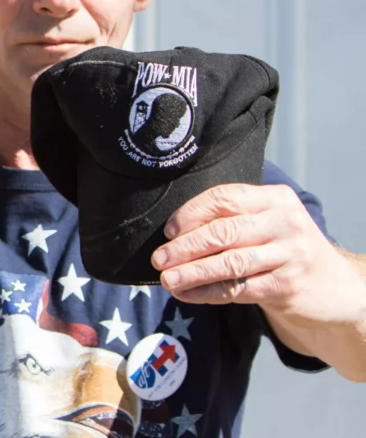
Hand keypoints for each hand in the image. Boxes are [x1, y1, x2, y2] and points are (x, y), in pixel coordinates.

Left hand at [151, 183, 363, 322]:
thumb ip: (231, 218)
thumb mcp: (267, 221)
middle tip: (159, 258)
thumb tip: (175, 232)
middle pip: (224, 231)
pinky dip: (207, 292)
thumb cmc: (284, 247)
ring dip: (192, 272)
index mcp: (276, 197)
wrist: (334, 287)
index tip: (169, 231)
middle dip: (185, 247)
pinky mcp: (288, 286)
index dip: (191, 214)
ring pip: (229, 263)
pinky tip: (187, 294)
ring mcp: (290, 255)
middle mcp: (286, 223)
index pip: (225, 198)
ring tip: (167, 279)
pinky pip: (238, 289)